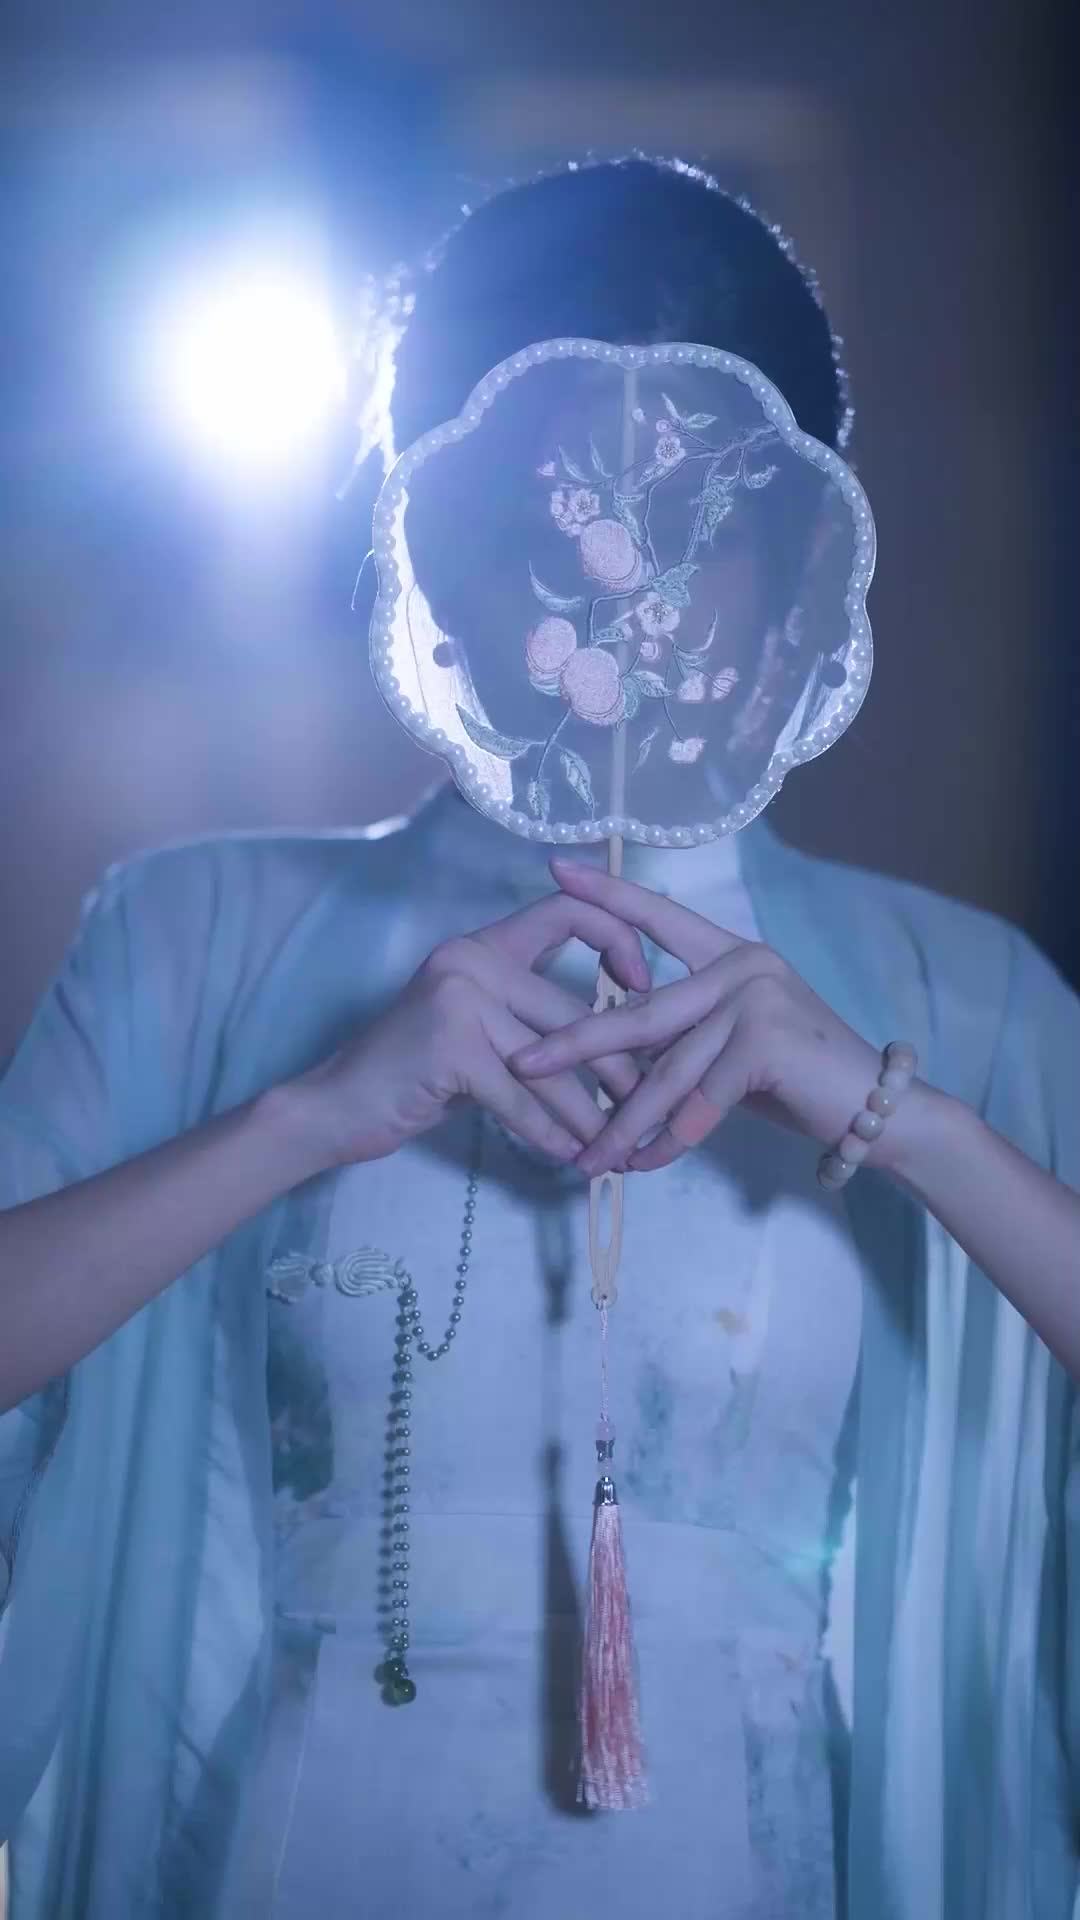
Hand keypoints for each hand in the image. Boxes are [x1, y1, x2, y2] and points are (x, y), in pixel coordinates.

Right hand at [285, 890, 651, 1169]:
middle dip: (620, 1068)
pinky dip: (549, 1134)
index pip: (567, 912)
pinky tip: (569, 1156)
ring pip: (554, 1063)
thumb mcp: (476, 1025)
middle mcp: (473, 960)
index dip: (618, 938)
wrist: (338, 1104)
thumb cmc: (415, 1070)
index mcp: (485, 945)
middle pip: (573, 1012)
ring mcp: (460, 999)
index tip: (643, 985)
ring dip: (591, 1115)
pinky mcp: (451, 1047)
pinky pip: (521, 1098)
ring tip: (617, 1147)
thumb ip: (532, 1017)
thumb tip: (620, 1041)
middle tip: (649, 1108)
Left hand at [511, 859, 902, 1176]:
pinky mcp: (765, 1041)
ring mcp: (756, 998)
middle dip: (576, 1044)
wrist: (877, 1114)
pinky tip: (642, 1166)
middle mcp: (742, 964)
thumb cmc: (799, 1082)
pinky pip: (697, 1101)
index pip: (659, 917)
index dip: (608, 895)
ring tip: (586, 1155)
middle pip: (640, 1011)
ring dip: (622, 1122)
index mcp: (731, 954)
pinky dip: (667, 1140)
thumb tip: (614, 1057)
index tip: (556, 870)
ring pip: (665, 1069)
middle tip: (521, 1062)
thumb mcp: (731, 1049)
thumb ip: (683, 1039)